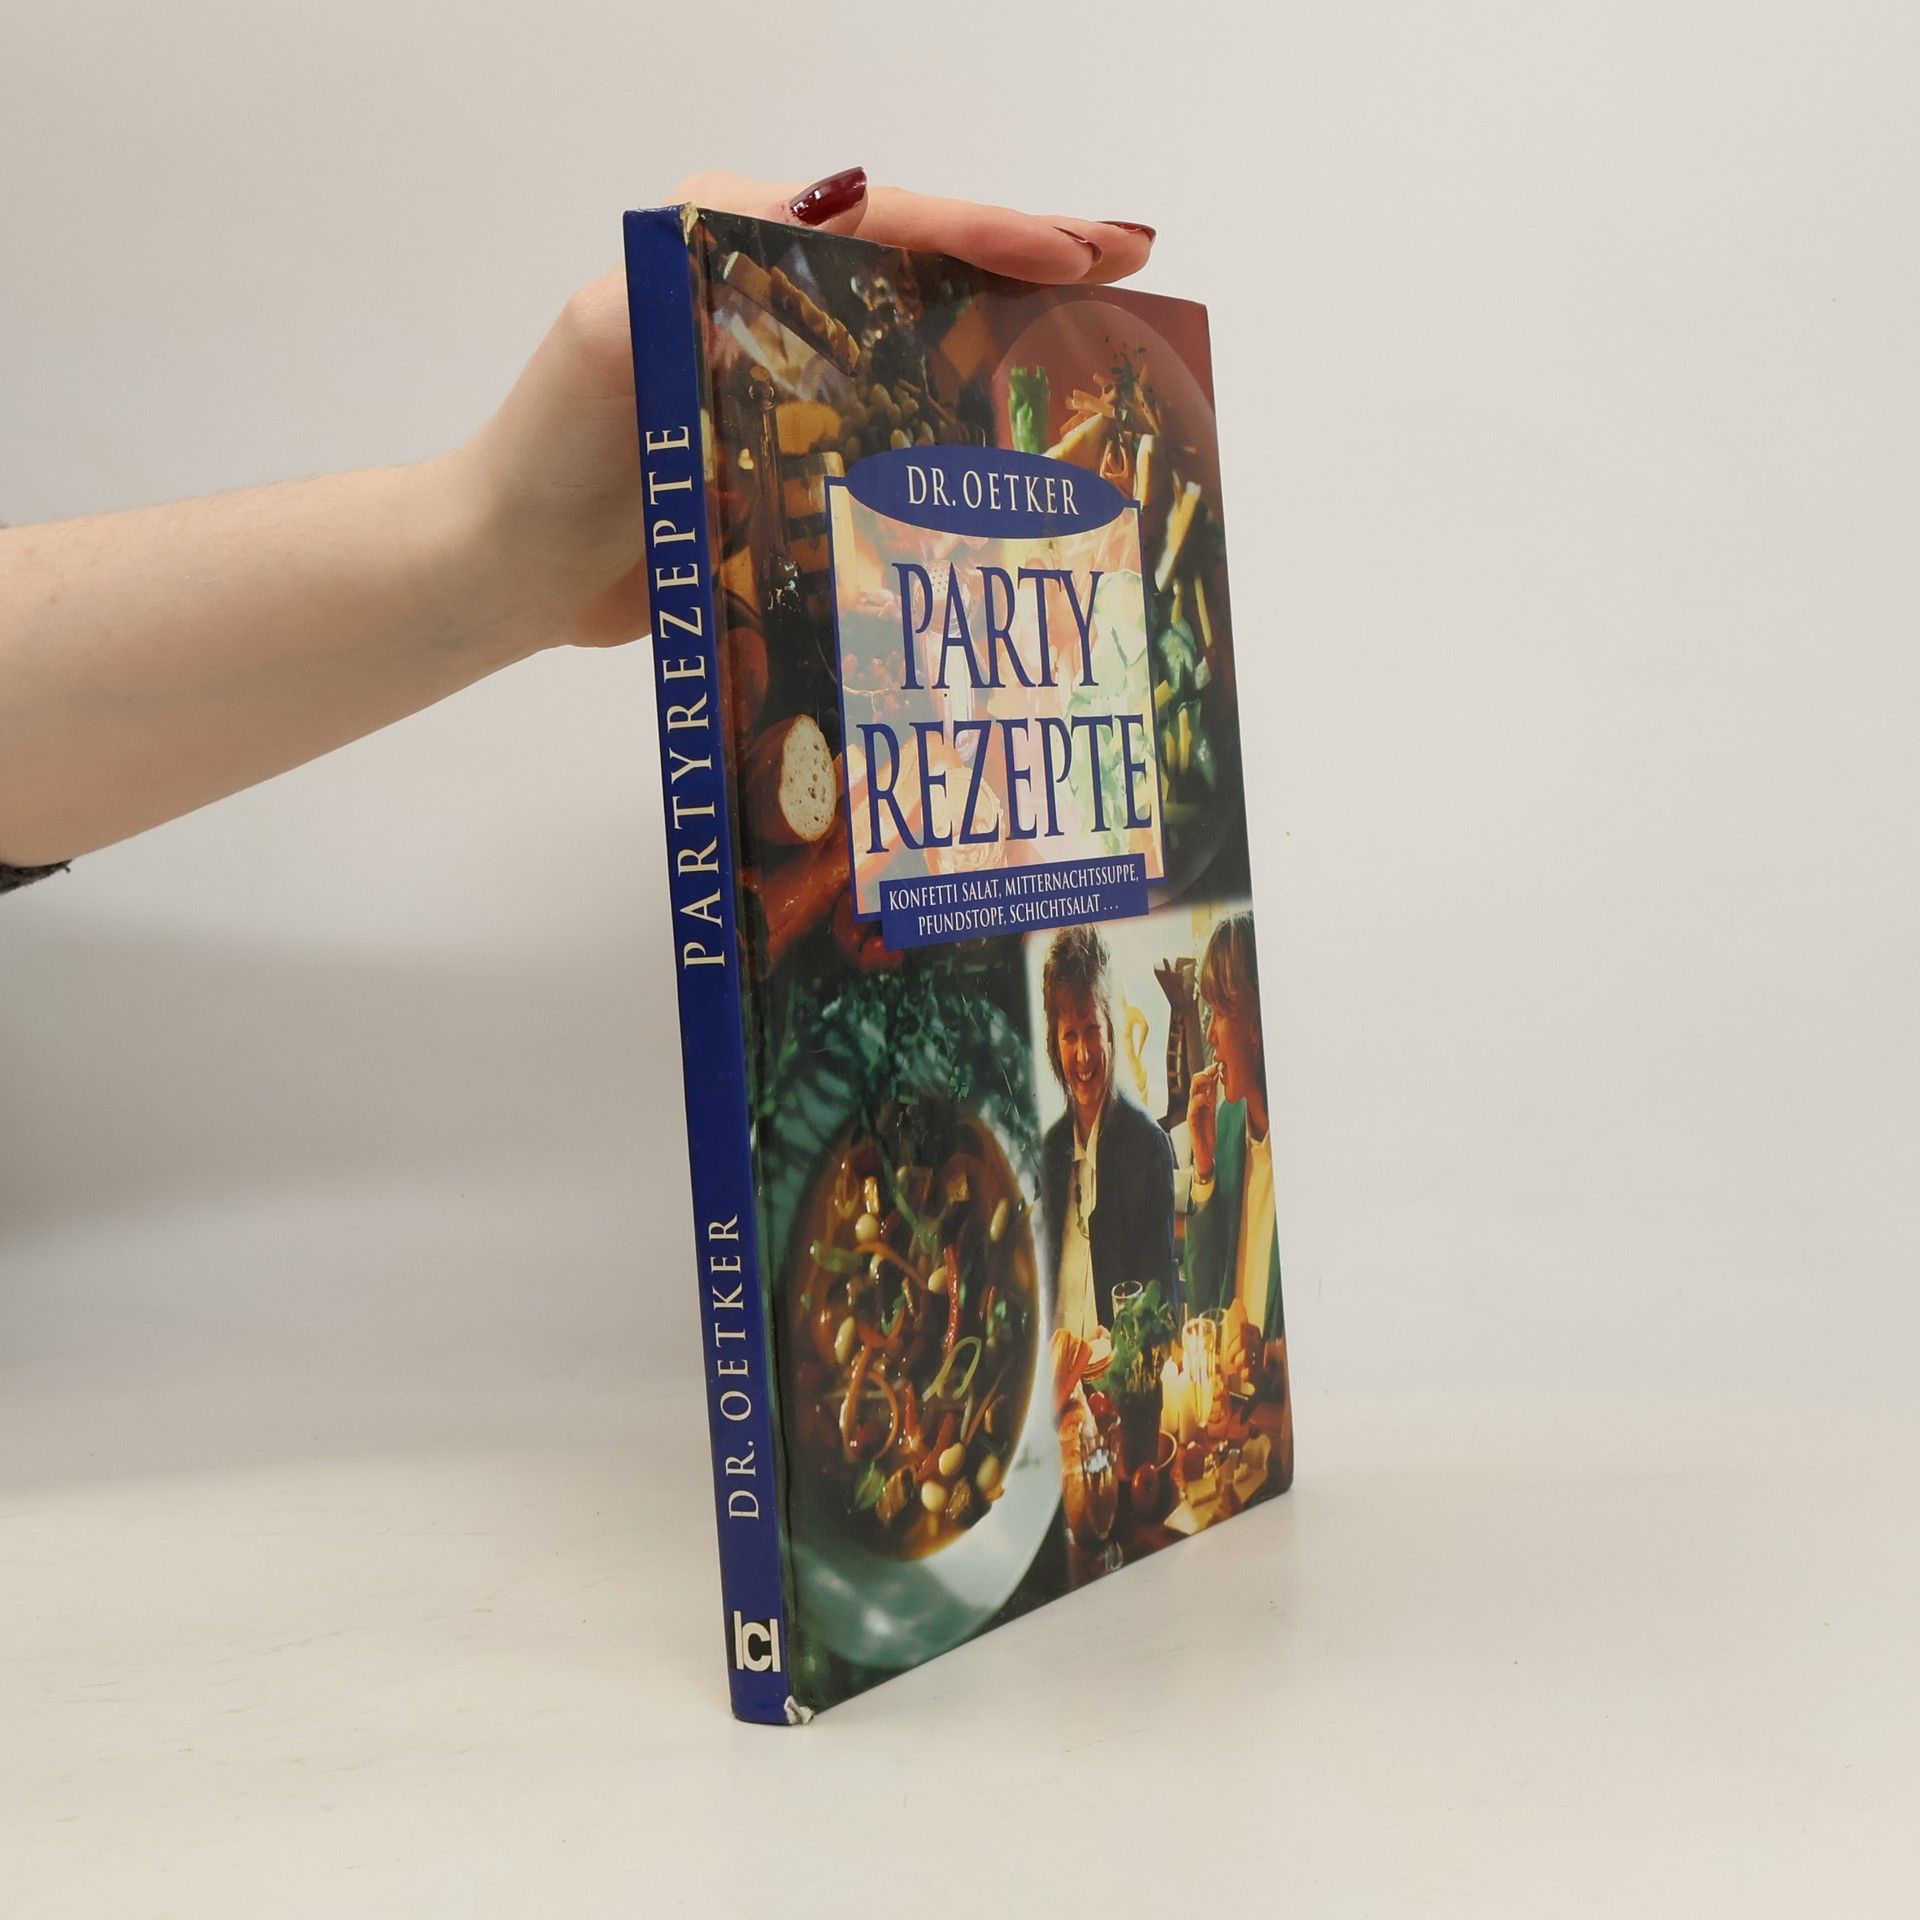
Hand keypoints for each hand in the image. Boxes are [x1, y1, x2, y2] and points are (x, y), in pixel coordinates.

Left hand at [455, 168, 1156, 652]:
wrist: (511, 571)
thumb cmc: (551, 457)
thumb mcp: (619, 334)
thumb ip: (714, 264)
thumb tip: (843, 198)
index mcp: (730, 246)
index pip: (884, 220)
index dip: (991, 232)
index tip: (1082, 251)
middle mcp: (769, 298)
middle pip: (922, 269)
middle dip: (1029, 266)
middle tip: (1131, 268)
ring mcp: (786, 376)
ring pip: (921, 343)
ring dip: (1011, 343)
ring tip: (1102, 348)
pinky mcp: (789, 448)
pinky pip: (894, 422)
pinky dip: (960, 429)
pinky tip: (1022, 455)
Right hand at [1187, 1063, 1220, 1184]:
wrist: (1204, 1154)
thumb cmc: (1207, 1133)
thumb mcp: (1212, 1110)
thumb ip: (1212, 1095)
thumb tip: (1217, 1078)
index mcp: (1201, 1101)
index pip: (1202, 1081)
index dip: (1209, 1071)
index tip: (1218, 1064)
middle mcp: (1195, 1105)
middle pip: (1195, 1083)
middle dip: (1203, 1074)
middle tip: (1214, 1068)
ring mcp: (1193, 1114)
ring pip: (1192, 1093)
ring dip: (1200, 1084)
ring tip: (1208, 1078)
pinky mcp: (1192, 1124)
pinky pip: (1192, 1111)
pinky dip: (1198, 1102)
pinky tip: (1205, 1098)